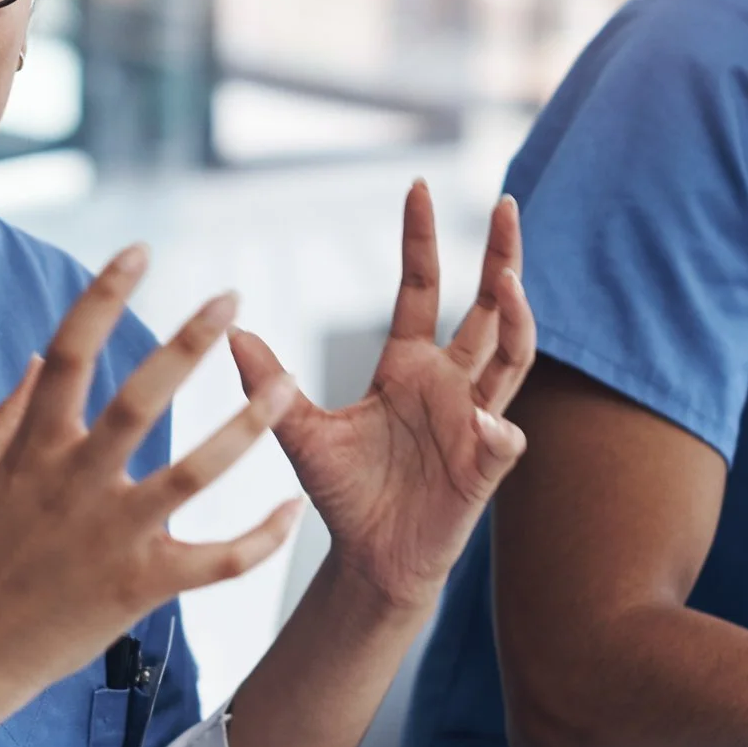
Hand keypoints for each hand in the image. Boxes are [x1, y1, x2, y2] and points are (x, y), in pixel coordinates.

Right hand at [0, 245, 302, 721]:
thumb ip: (10, 413)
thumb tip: (40, 353)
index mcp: (33, 449)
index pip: (68, 352)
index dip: (102, 296)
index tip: (138, 251)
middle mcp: (75, 484)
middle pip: (140, 399)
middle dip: (188, 343)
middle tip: (230, 297)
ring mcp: (110, 537)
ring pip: (193, 474)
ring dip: (245, 427)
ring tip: (287, 387)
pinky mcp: (139, 588)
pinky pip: (215, 562)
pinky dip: (260, 539)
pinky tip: (292, 511)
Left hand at [231, 183, 534, 611]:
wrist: (370, 561)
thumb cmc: (345, 494)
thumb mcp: (300, 433)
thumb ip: (270, 385)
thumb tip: (230, 332)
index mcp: (409, 365)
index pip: (423, 287)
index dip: (422, 239)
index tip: (418, 185)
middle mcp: (451, 383)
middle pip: (490, 307)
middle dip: (502, 255)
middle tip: (505, 204)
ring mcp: (475, 422)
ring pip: (513, 358)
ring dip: (517, 320)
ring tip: (509, 284)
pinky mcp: (484, 468)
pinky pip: (503, 440)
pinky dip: (498, 429)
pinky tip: (486, 422)